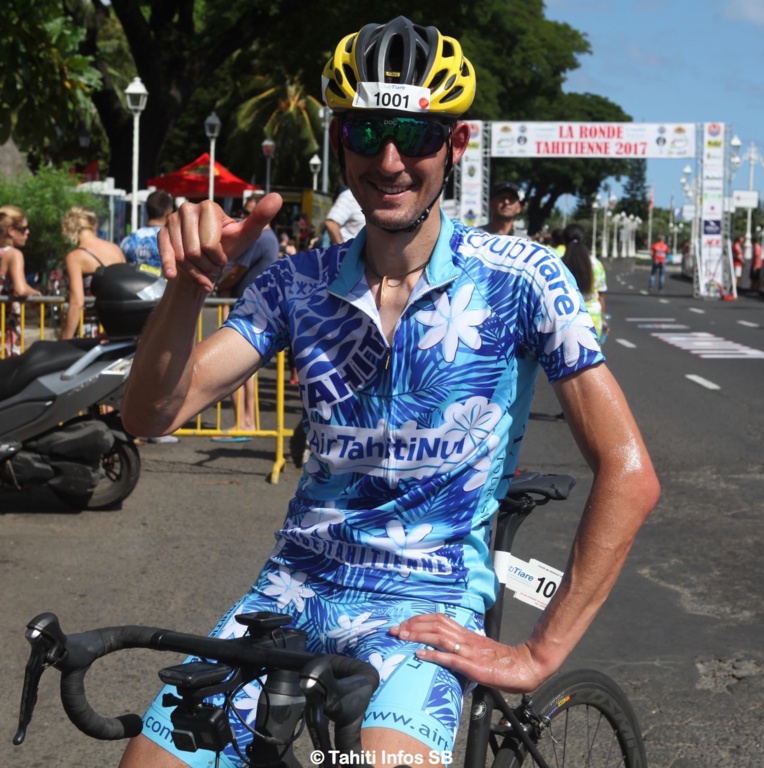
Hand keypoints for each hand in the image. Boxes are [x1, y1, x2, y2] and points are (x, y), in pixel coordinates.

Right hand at [158, 194, 282, 290]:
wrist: (206, 262)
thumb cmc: (229, 247)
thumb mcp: (246, 235)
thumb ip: (260, 218)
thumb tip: (278, 197)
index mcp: (208, 206)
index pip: (209, 245)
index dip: (217, 258)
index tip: (222, 256)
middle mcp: (187, 208)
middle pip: (194, 252)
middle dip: (205, 266)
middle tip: (211, 264)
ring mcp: (172, 220)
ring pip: (181, 257)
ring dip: (193, 271)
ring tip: (201, 267)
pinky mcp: (161, 232)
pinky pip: (164, 253)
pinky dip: (170, 268)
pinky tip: (171, 276)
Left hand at [390, 613, 553, 693]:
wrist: (526, 666)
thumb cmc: (505, 661)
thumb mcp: (480, 651)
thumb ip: (464, 649)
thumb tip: (446, 652)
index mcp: (467, 634)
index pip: (439, 619)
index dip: (420, 619)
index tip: (404, 623)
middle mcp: (466, 638)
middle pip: (435, 624)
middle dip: (412, 625)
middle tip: (394, 629)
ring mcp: (469, 651)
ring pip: (439, 636)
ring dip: (418, 635)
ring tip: (402, 636)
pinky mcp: (474, 666)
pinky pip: (451, 658)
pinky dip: (433, 655)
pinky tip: (420, 654)